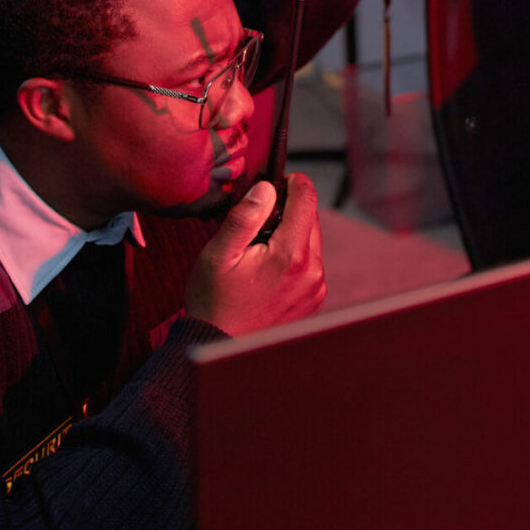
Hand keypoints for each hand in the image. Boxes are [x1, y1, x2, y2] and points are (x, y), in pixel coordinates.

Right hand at [184, 173, 325, 336]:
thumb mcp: (218, 254)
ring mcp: (316, 288)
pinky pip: (310, 264)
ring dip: (291, 235)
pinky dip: (294, 258)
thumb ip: (244, 218)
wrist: (220, 346)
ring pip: (311, 241)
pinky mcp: (314, 300)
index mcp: (290, 255)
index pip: (307, 198)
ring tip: (260, 249)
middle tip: (258, 220)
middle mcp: (312, 272)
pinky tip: (268, 269)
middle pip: (311, 219)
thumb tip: (266, 188)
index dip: (292, 182)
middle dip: (288, 210)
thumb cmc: (214, 302)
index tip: (275, 182)